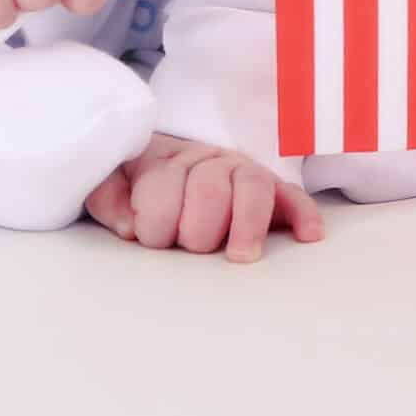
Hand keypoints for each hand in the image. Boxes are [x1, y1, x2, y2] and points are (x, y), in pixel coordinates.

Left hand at [83, 133, 325, 262]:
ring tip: (240, 258)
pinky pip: (293, 195)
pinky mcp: (272, 190)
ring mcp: (242, 172)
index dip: (153, 220)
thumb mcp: (112, 184)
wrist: (171, 160)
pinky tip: (308, 235)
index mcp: (167, 157)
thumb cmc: (139, 184)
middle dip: (197, 229)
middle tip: (189, 247)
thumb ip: (107, 197)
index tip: (146, 235)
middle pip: (210, 189)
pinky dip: (303, 213)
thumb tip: (129, 226)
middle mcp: (208, 160)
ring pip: (253, 187)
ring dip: (247, 224)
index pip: (164, 185)